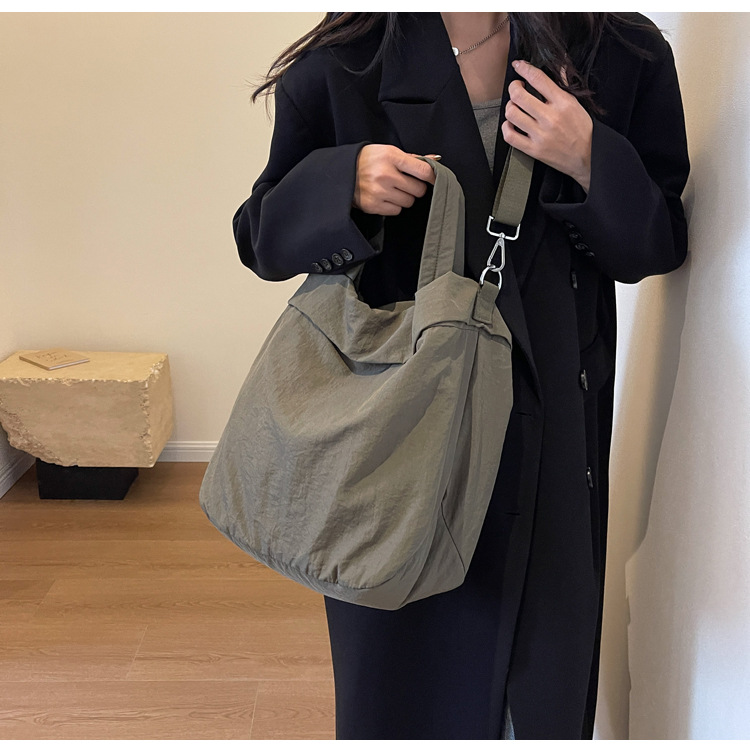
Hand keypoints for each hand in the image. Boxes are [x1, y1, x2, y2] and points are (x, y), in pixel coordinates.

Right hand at [353, 144, 436, 215]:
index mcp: (391, 157)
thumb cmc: (368, 160)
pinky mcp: (373, 205)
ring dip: (405, 197)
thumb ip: (412, 158)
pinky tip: (385, 196)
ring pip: (408, 202)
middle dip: (415, 187)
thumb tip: (435, 159)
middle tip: (406, 183)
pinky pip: (396, 210)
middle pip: (418, 190)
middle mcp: (385, 174)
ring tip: (393, 189)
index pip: (423, 170)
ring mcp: (379, 192)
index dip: (432, 177)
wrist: (342, 172)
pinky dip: (394, 205)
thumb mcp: (388, 152)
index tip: (433, 179)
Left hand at [502, 60, 592, 192]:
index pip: (538, 79)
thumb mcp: (577, 104)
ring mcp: (540, 135)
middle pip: (519, 96)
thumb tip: (558, 66)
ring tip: (515, 106)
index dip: (524, 69)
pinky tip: (511, 124)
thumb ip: (564, 85)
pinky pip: (510, 136)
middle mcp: (550, 118)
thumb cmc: (583, 131)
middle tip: (517, 88)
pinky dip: (506, 127)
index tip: (518, 65)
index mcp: (563, 103)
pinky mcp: (533, 150)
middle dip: (514, 87)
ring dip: (509, 107)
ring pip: (512, 114)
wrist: (588, 158)